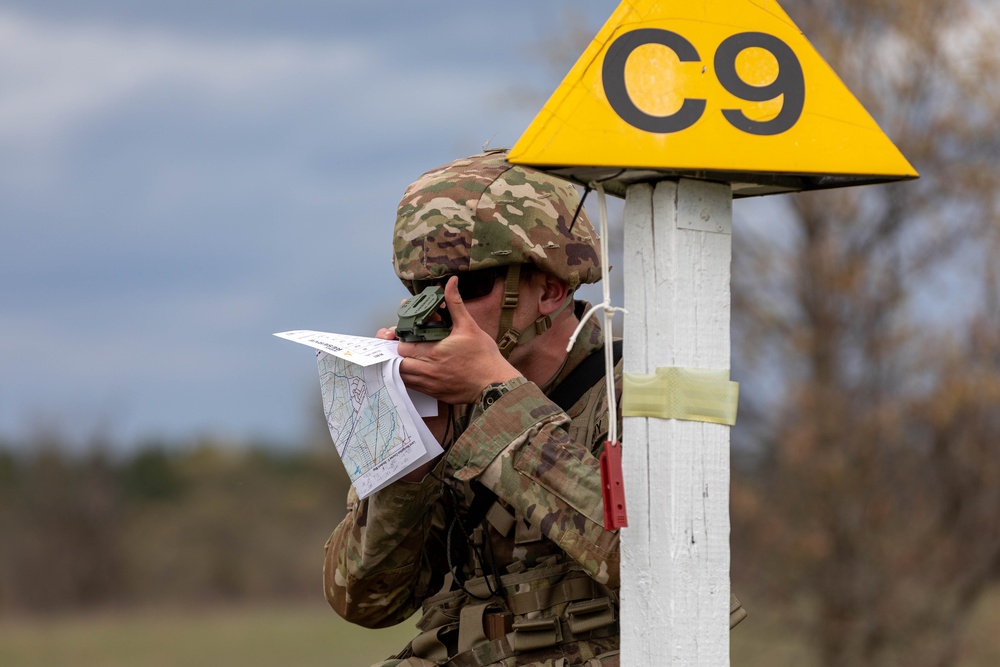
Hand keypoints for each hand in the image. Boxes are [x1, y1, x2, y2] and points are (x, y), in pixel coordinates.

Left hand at [396, 277, 520, 403]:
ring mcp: (430, 384)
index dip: (402, 338)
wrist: (495, 384)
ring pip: (403, 376)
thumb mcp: (469, 326)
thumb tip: (451, 282)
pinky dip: (411, 378)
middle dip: (401, 352)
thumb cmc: (484, 356)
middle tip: (408, 345)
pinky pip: (413, 387)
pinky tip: (420, 370)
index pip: (403, 346)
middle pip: (399, 362)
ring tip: (411, 357)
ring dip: (403, 366)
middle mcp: (428, 370)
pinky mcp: (434, 394)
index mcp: (434, 351)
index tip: (406, 334)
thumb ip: (454, 304)